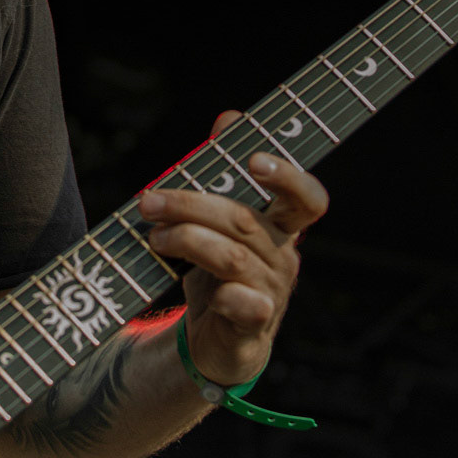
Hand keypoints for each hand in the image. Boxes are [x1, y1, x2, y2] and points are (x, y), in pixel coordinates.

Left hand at [137, 110, 328, 387]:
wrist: (217, 341)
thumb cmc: (220, 269)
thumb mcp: (221, 217)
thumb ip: (226, 169)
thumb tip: (231, 116)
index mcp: (282, 227)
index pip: (308, 199)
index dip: (288, 177)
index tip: (253, 161)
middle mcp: (283, 257)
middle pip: (245, 220)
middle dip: (190, 204)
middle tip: (149, 201)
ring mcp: (271, 293)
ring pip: (233, 257)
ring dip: (186, 240)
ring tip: (153, 236)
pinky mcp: (253, 328)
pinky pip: (246, 306)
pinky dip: (226, 295)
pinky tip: (206, 290)